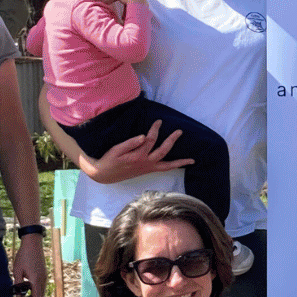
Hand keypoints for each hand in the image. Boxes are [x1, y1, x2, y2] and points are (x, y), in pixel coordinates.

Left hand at [12, 235, 46, 296]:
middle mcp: (43, 280)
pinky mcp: (43, 274)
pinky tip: (26, 288)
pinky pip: (41, 287)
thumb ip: (18, 285)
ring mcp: (44, 277)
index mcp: (36, 280)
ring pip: (41, 293)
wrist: (33, 243)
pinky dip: (34, 291)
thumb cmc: (24, 256)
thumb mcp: (17, 270)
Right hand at [81, 120, 196, 184]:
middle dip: (172, 140)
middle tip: (179, 131)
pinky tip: (179, 165)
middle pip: (163, 151)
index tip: (159, 121)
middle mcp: (146, 163)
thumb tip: (144, 137)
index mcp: (138, 156)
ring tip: (191, 160)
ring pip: (167, 165)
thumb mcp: (116, 150)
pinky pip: (163, 170)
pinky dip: (172, 167)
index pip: (150, 140)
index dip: (155, 130)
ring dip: (179, 162)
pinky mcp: (147, 171)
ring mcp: (148, 168)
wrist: (105, 175)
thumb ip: (130, 143)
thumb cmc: (110, 160)